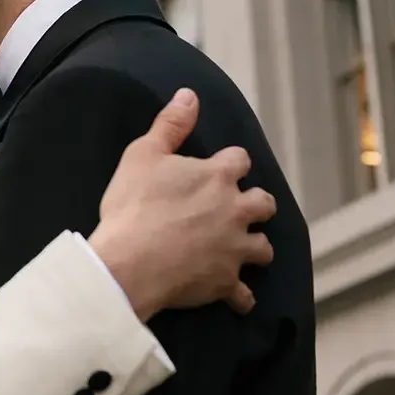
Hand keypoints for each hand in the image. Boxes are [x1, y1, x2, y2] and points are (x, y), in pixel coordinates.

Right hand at [89, 88, 274, 321]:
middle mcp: (235, 211)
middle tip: (241, 208)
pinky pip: (243, 295)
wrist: (130, 262)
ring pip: (263, 248)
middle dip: (257, 204)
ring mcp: (234, 249)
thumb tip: (189, 95)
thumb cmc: (134, 206)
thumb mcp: (143, 154)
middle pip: (264, 203)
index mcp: (218, 177)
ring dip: (256, 248)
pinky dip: (241, 297)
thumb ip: (170, 124)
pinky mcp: (225, 282)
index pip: (240, 160)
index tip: (223, 168)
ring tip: (244, 250)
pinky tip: (237, 299)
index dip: (232, 164)